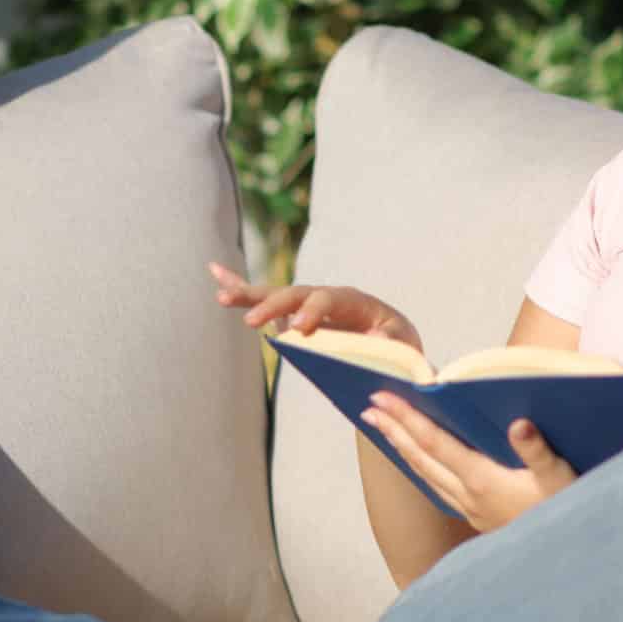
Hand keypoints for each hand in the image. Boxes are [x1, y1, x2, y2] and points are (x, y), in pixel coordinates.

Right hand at [207, 264, 423, 350]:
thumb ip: (393, 341)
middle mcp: (324, 297)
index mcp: (352, 300)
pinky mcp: (292, 317)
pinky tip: (218, 277)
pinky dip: (241, 289)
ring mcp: (306, 305)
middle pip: (294, 294)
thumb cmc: (399, 344)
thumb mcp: (404, 343)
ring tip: (220, 294)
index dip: (313, 312)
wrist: (392, 344)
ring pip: (274, 295)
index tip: (299, 331)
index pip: (327, 301)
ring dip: (246, 294)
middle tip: (252, 321)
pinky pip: (264, 301)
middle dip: (272, 305)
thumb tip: (378, 340)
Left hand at [361, 398, 577, 533]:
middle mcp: (468, 495)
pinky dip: (420, 467)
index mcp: (482, 480)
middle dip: (392, 430)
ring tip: (382, 427)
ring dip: (402, 448)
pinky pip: (438, 487)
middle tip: (367, 406)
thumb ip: (538, 451)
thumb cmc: (568, 510)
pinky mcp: (478, 517)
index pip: (434, 443)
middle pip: (420, 458)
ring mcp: (470, 509)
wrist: (568, 558)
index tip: (381, 398)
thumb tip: (519, 423)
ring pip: (425, 475)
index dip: (406, 418)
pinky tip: (416, 460)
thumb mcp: (561, 478)